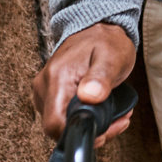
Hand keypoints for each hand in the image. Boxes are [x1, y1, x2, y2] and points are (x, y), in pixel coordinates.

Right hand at [31, 22, 136, 147]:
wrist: (96, 27)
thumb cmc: (106, 41)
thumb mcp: (111, 57)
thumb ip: (100, 78)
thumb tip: (89, 96)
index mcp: (57, 77)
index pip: (55, 124)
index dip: (78, 133)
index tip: (103, 130)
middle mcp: (44, 86)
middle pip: (58, 129)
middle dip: (89, 131)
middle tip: (117, 121)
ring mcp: (44, 91)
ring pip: (61, 125)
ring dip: (89, 125)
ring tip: (114, 115)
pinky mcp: (49, 94)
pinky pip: (63, 117)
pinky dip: (83, 119)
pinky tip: (102, 111)